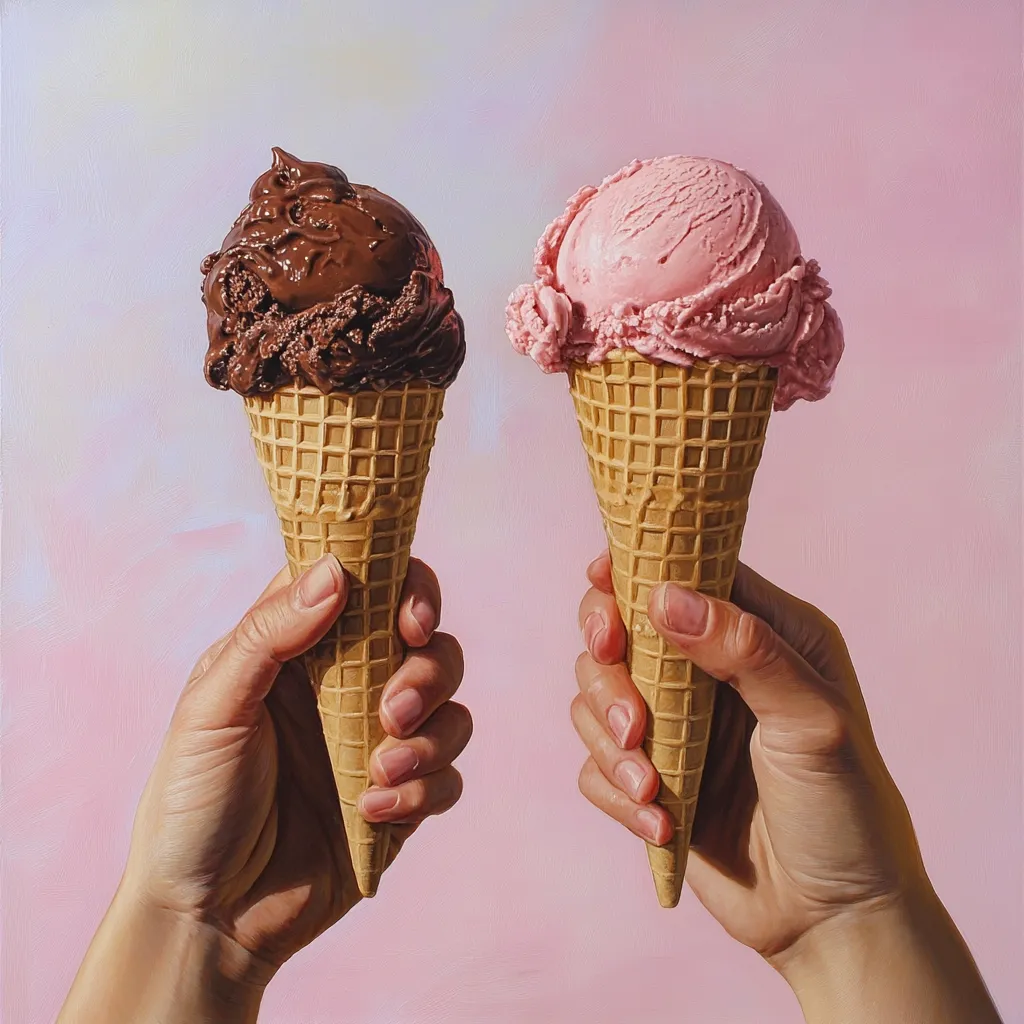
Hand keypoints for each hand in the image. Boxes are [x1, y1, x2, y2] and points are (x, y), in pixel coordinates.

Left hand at [61, 555, 469, 1021]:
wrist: (204, 915)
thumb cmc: (190, 802)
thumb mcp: (213, 708)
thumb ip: (268, 636)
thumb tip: (335, 571)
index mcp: (301, 652)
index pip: (369, 590)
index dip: (404, 587)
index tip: (408, 620)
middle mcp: (348, 690)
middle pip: (428, 647)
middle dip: (427, 672)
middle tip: (393, 710)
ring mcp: (377, 746)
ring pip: (450, 710)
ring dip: (429, 736)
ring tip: (381, 774)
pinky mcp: (400, 801)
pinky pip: (445, 778)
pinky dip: (422, 790)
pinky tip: (371, 812)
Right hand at [573, 552, 1000, 1022]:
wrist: (834, 920)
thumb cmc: (846, 811)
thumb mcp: (813, 723)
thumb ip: (746, 651)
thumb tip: (664, 596)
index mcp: (761, 636)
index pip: (687, 575)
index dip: (635, 569)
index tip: (598, 578)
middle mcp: (709, 671)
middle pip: (619, 630)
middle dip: (607, 666)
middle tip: (627, 711)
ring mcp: (674, 725)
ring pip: (595, 697)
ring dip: (611, 741)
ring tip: (653, 786)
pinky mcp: (650, 777)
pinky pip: (596, 766)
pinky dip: (617, 792)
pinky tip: (662, 823)